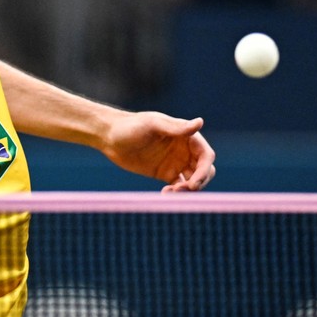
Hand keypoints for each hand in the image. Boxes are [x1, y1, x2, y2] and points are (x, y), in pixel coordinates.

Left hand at [100, 112, 215, 191]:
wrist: (110, 137)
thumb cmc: (131, 126)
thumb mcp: (153, 125)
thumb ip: (177, 128)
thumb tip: (200, 122)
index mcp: (186, 136)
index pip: (206, 155)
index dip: (204, 170)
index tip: (194, 183)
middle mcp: (184, 150)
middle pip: (203, 170)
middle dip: (198, 183)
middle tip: (180, 190)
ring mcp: (176, 163)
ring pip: (193, 180)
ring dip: (187, 190)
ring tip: (170, 192)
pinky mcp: (165, 174)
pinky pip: (178, 187)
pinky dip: (177, 193)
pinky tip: (164, 194)